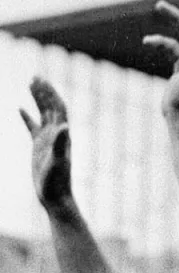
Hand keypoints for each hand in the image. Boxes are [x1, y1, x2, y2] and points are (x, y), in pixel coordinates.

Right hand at [19, 79, 72, 209]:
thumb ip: (61, 143)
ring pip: (42, 114)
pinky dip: (27, 117)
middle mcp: (56, 135)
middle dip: (44, 91)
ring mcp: (47, 140)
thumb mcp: (58, 161)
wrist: (55, 196)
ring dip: (38, 99)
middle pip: (51, 107)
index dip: (51, 94)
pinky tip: (20, 108)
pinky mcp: (39, 147)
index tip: (41, 80)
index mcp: (62, 135)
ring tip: (30, 84)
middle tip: (35, 76)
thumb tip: (64, 126)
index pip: (58, 109)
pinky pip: (33, 127)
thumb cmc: (57, 181)